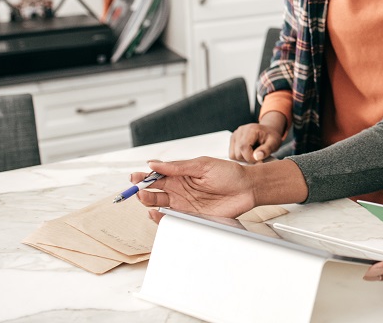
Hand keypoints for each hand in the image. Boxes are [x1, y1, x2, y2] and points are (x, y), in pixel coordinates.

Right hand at [132, 157, 256, 222]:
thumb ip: (178, 166)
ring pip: (160, 205)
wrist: (248, 188)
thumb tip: (153, 163)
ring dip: (149, 202)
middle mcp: (180, 189)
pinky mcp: (192, 216)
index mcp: (181, 174)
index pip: (157, 175)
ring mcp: (185, 203)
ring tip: (144, 197)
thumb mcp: (203, 165)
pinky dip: (161, 217)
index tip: (134, 177)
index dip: (144, 177)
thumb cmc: (229, 173)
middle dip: (143, 190)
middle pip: (155, 191)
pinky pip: (173, 218)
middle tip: (138, 190)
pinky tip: (156, 212)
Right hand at [229, 113, 286, 162]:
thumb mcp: (274, 143)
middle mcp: (240, 131)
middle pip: (237, 153)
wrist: (268, 131)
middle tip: (258, 156)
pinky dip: (240, 157)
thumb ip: (266, 150)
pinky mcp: (232, 140)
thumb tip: (257, 157)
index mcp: (250, 129)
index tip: (260, 160)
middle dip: (248, 159)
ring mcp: (235, 135)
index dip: (250, 158)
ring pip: (233, 155)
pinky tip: (249, 152)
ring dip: (243, 159)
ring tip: (253, 153)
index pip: (243, 147)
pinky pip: (232, 154)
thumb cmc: (272, 137)